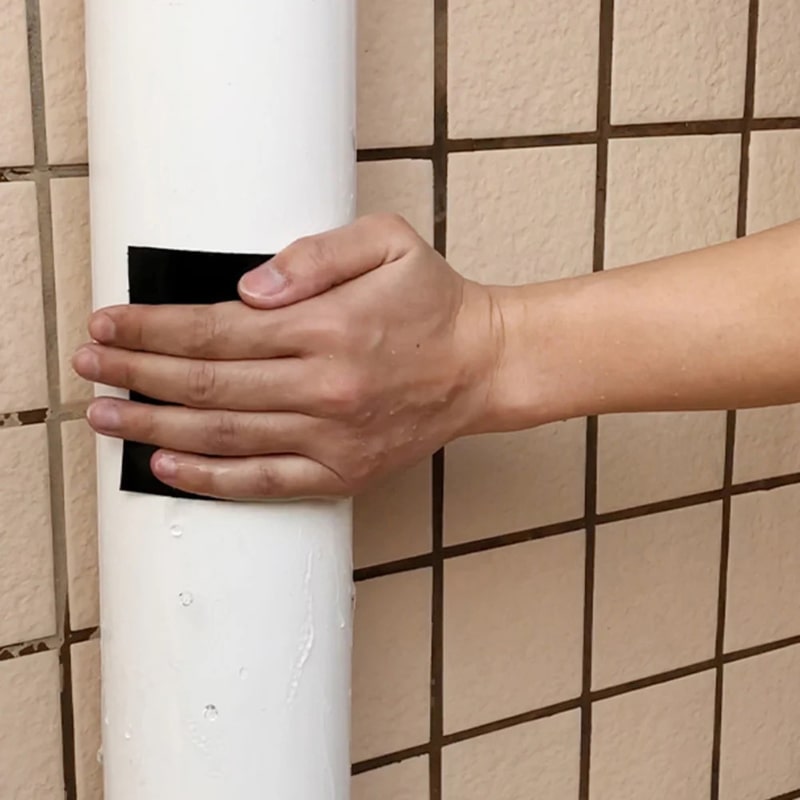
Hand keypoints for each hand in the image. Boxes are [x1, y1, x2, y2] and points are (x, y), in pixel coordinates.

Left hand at [73, 214, 502, 499]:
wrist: (482, 365)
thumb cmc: (435, 304)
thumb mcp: (387, 242)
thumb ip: (315, 254)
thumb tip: (248, 287)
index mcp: (329, 327)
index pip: (216, 330)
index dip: (153, 328)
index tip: (110, 324)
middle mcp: (324, 387)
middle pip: (206, 385)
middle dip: (136, 374)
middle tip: (89, 367)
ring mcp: (332, 437)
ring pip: (223, 435)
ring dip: (154, 426)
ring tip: (106, 416)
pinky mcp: (343, 471)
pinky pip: (264, 482)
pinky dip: (210, 478)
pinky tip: (168, 467)